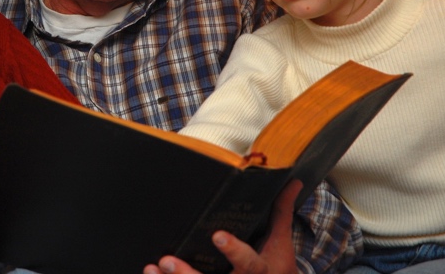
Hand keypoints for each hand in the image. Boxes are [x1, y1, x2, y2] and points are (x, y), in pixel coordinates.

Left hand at [143, 180, 301, 273]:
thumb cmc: (276, 266)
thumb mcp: (281, 242)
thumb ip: (281, 212)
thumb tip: (292, 181)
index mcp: (260, 270)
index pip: (248, 262)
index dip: (233, 251)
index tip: (217, 235)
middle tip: (167, 260)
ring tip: (152, 268)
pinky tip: (152, 273)